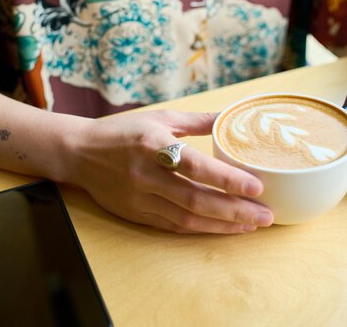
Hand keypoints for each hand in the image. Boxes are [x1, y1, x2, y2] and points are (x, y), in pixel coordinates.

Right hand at [64, 110, 273, 233]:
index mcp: (154, 146)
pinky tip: (222, 228)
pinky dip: (200, 229)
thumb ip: (198, 120)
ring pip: (187, 218)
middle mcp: (147, 176)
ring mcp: (140, 198)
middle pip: (197, 200)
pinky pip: (173, 226)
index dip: (228, 180)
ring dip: (223, 225)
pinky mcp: (136, 214)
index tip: (257, 187)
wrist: (79, 153)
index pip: (197, 167)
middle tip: (266, 216)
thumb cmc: (123, 132)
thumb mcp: (161, 117)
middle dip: (235, 211)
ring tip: (252, 226)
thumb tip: (231, 117)